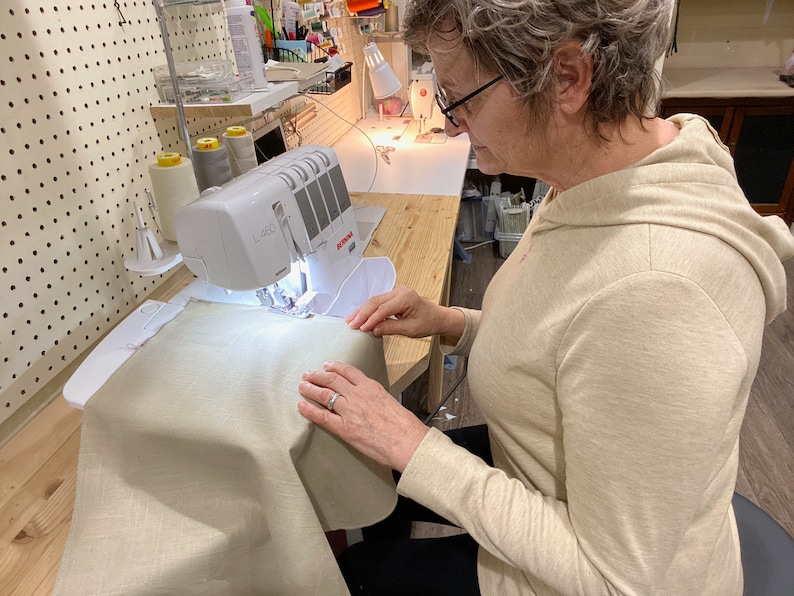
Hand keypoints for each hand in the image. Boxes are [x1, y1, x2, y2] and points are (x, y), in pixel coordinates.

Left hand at [297, 360, 428, 471]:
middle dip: (317, 375)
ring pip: (324, 395)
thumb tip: (368, 399)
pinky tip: (302, 406)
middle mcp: (358, 395)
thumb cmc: (403, 425)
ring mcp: (349, 410)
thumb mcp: (390, 400)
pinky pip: (322, 416)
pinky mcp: (344, 428)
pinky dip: (309, 410)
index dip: (335, 367)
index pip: (348, 371)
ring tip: (302, 386)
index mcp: (371, 387)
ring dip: (311, 389)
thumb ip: (375, 396)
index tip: (327, 365)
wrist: (406, 441)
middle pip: (332, 380)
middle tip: (308, 374)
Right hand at [345, 285, 464, 339]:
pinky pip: (377, 302)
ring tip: (350, 320)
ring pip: (374, 301)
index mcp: (406, 297)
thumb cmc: (428, 322)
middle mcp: (400, 291)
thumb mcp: (410, 329)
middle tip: (351, 324)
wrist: (437, 317)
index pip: (384, 309)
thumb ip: (391, 328)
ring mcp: (396, 292)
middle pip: (376, 302)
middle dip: (362, 313)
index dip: (371, 319)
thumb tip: (374, 330)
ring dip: (362, 311)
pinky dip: (368, 310)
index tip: (361, 328)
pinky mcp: (393, 296)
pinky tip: (359, 316)